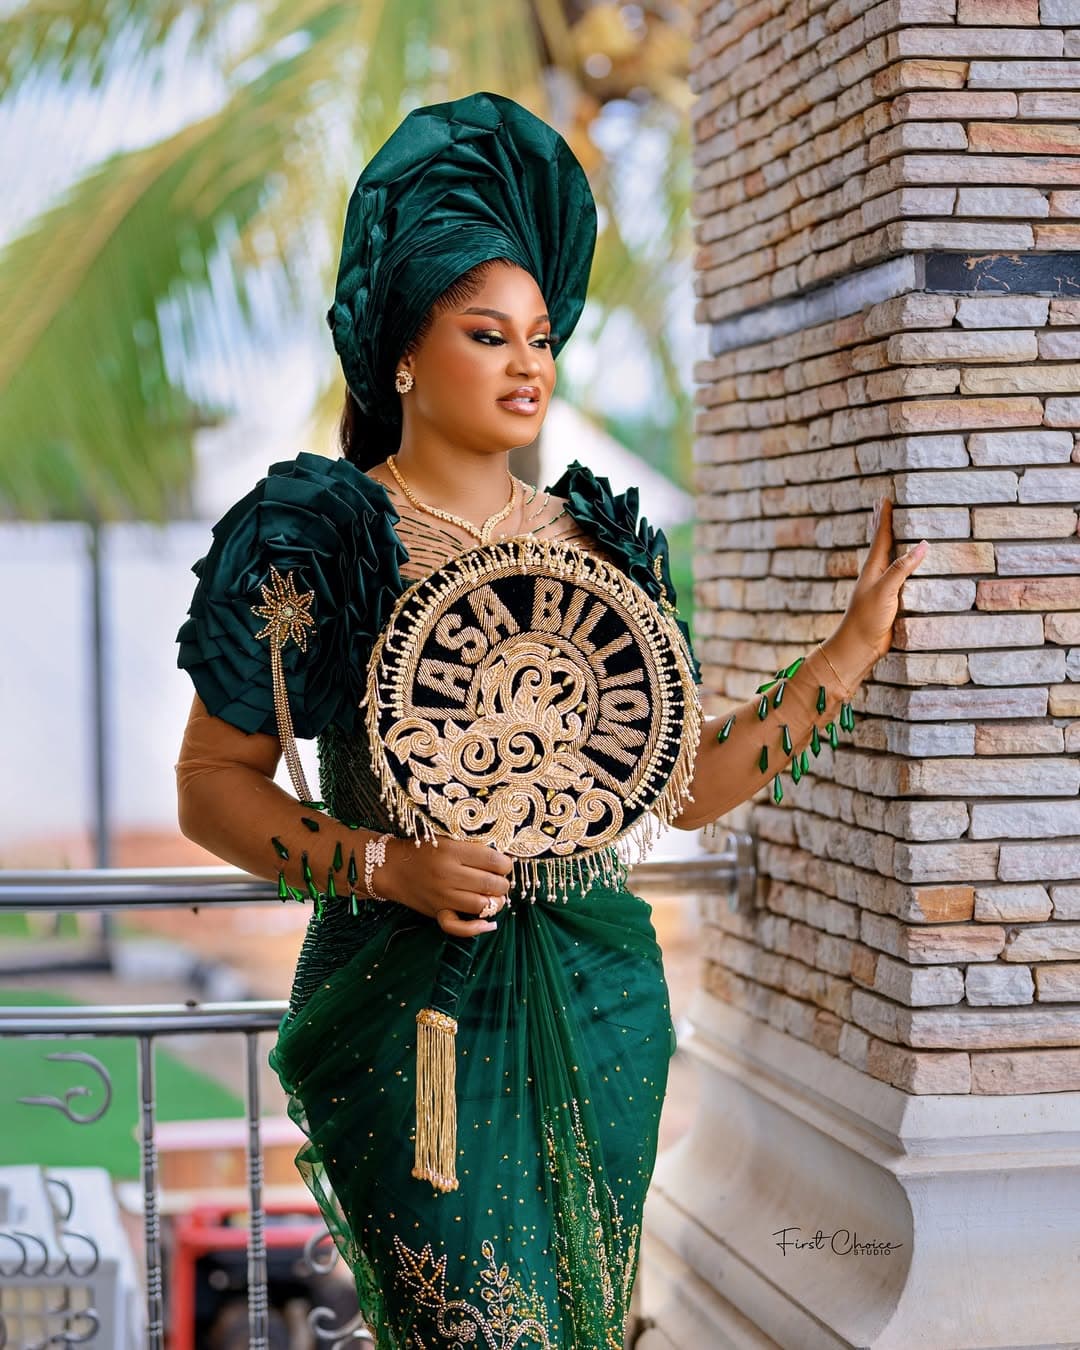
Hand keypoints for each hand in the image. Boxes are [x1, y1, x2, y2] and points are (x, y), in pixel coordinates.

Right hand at [378, 836, 512, 937]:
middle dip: (503, 883)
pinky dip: (476, 928)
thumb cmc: (423, 849)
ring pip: (482, 905)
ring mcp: (443, 896)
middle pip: (491, 884)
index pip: (493, 861)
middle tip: (500, 879)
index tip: (504, 864)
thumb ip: (472, 848)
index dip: (506, 864)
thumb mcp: (447, 839)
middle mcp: (448, 875)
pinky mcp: (437, 912)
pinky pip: (458, 927)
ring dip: (496, 902)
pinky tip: (488, 924)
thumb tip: (502, 861)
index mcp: (452, 851)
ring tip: (495, 896)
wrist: (391, 867)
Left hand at [823, 497, 928, 690]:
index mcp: (873, 568)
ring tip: (898, 530)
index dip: (884, 517)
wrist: (858, 648)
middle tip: (884, 505)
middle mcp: (877, 575)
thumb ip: (902, 567)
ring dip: (894, 544)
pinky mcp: (891, 603)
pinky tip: (910, 569)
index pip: (880, 536)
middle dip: (884, 525)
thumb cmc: (866, 618)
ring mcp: (883, 589)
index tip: (884, 498)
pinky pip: (902, 579)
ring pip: (891, 560)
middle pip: (882, 544)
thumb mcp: (885, 589)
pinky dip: (906, 568)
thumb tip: (923, 544)